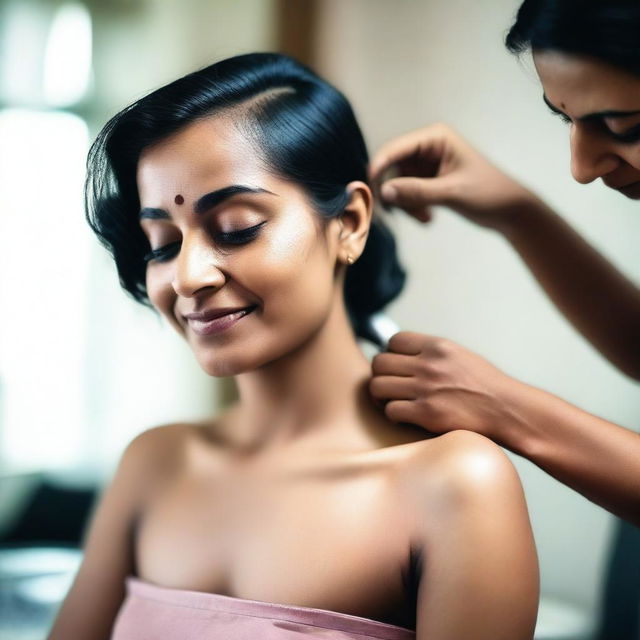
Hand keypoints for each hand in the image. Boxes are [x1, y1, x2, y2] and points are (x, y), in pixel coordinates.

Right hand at [369, 123, 539, 230]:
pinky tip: (428, 218)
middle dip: (395, 192)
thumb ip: (417, 192)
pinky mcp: (427, 181)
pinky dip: (412, 207)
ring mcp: (426, 165)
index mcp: (435, 137)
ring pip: (397, 184)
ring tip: (425, 218)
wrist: (509, 211)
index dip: (379, 168)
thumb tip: (384, 192)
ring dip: (405, 204)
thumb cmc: (488, 194)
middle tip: (399, 213)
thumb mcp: (452, 193)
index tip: (370, 192)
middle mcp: (427, 147)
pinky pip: (406, 194)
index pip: (395, 148)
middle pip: (392, 168)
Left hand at [369, 331, 522, 441]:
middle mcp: (430, 364)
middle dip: (381, 375)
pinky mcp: (427, 413)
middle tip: (390, 387)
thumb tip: (402, 354)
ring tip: (392, 402)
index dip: (391, 354)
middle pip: (380, 362)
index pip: (393, 341)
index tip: (398, 368)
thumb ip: (432, 353)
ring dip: (382, 396)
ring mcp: (427, 388)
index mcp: (438, 346)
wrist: (508, 410)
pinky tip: (404, 417)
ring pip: (378, 386)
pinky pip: (390, 410)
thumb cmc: (485, 386)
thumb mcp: (459, 356)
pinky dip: (393, 415)